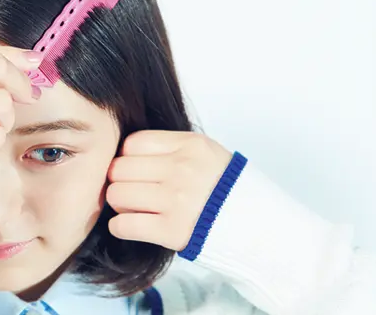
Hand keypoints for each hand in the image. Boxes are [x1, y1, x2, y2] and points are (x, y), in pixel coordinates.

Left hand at [106, 131, 233, 250]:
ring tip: (136, 208)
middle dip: (119, 181)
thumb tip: (122, 154)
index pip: (132, 143)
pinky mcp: (172, 232)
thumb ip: (169, 148)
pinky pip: (123, 225)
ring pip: (117, 194)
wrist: (258, 227)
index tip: (135, 170)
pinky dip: (120, 227)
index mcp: (190, 146)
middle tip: (132, 191)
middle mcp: (183, 170)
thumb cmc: (225, 189)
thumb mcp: (205, 153)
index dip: (127, 158)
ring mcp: (177, 201)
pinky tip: (132, 225)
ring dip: (120, 204)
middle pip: (119, 168)